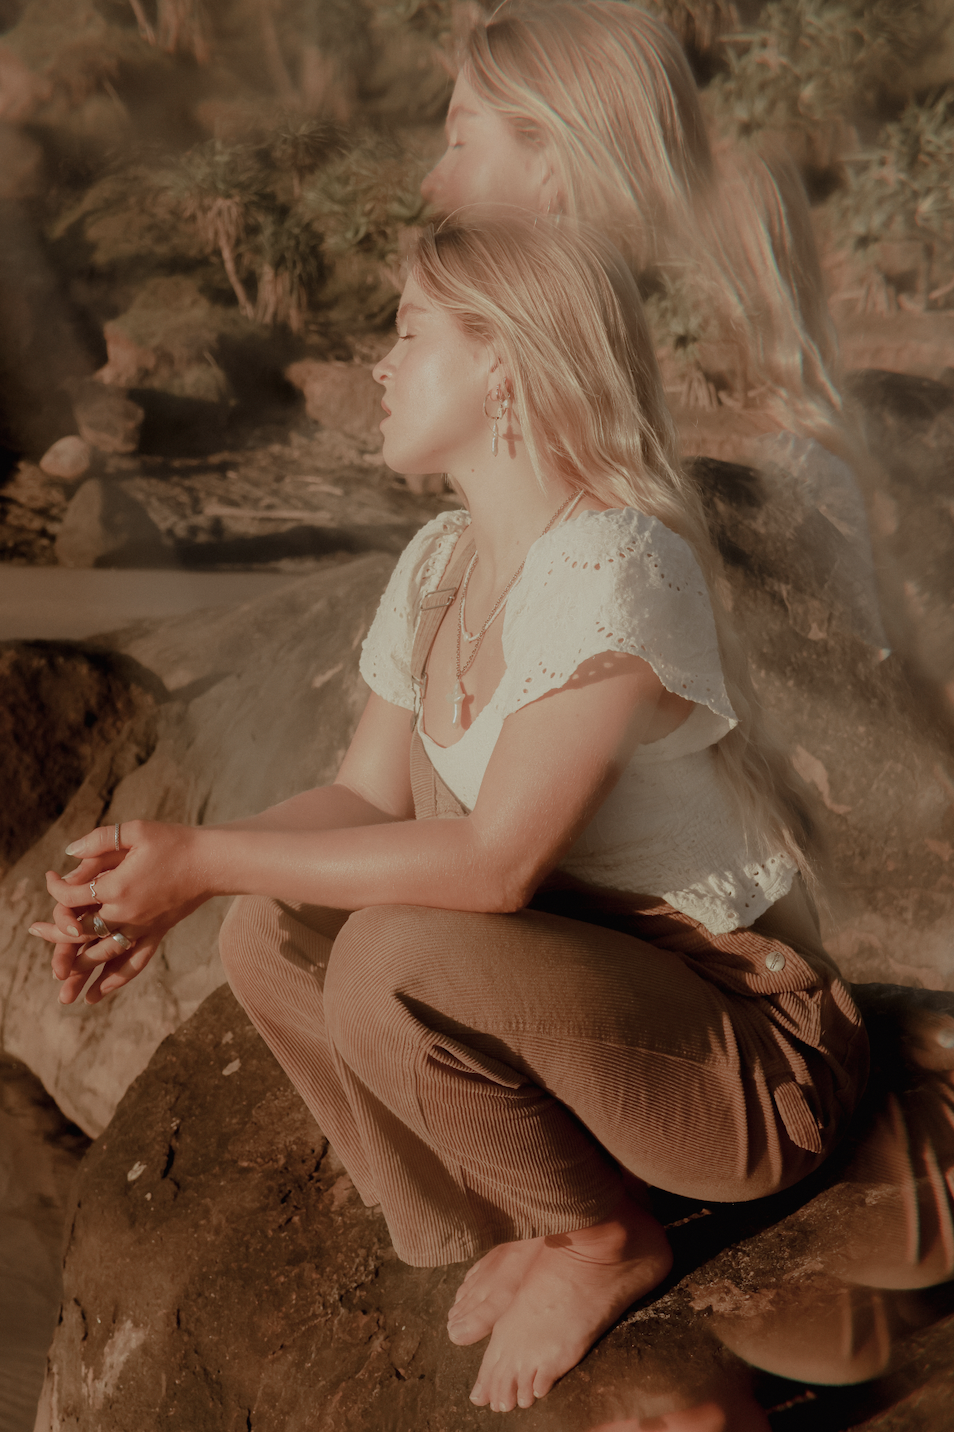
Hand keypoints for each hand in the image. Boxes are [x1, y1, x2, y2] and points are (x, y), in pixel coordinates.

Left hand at [31, 820, 211, 1004]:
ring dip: (78, 966)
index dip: (55, 887)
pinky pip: (133, 962)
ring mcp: (142, 927)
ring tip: (60, 977)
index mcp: (116, 887)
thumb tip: (69, 853)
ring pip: (102, 954)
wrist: (212, 862)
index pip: (72, 895)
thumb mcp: (137, 830)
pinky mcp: (157, 933)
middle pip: (80, 933)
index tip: (51, 877)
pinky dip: (114, 979)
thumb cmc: (176, 842)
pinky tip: (97, 994)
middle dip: (55, 936)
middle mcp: (126, 913)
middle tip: (37, 931)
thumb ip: (100, 839)